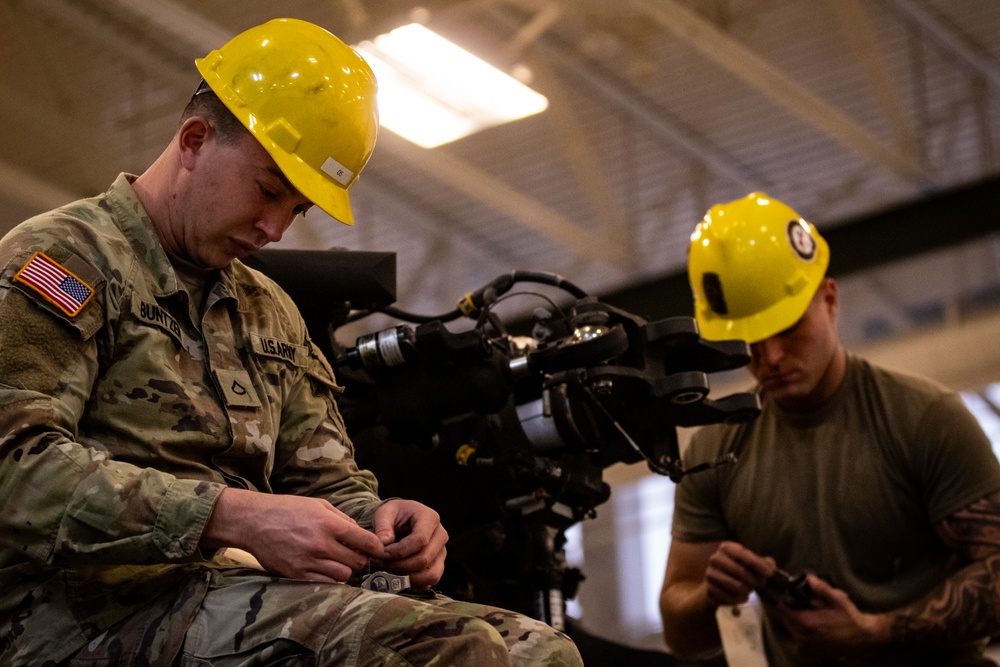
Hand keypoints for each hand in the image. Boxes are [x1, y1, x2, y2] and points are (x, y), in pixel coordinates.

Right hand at [203, 488, 384, 582]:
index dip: (376, 547)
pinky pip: (325, 584)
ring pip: (343, 575)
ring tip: (338, 561)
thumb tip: (361, 534)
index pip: (365, 541)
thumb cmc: (288, 509)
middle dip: (360, 558)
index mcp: (328, 524)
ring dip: (345, 569)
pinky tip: (325, 568)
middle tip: (354, 553)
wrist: (254, 522)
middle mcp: (320, 544)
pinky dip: (330, 578)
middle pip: (357, 562)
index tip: (378, 549)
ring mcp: (308, 562)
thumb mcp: (319, 505)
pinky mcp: (296, 575)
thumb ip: (343, 519)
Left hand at [372, 499, 447, 590]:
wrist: (402, 519)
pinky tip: (398, 575)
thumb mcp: (385, 512)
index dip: (399, 551)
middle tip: (381, 563)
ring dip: (406, 577)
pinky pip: (429, 581)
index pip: (420, 540)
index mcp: (430, 518)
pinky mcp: (438, 565)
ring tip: (389, 570)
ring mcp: (441, 552)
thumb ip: (383, 527)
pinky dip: (413, 583)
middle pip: (423, 559)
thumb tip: (383, 544)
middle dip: (399, 566)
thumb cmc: (395, 515)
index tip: (382, 553)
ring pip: (430, 574)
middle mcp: (440, 535)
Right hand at [704, 541, 777, 605]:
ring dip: (748, 591)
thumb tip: (771, 566)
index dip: (758, 564)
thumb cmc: (737, 568)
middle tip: (760, 584)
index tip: (770, 573)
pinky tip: (741, 596)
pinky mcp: (709, 590)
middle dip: (755, 580)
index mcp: (726, 548)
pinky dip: (739, 599)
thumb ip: (762, 562)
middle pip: (741, 572)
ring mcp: (710, 575)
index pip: (744, 555)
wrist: (717, 582)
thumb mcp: (749, 561)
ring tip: (750, 590)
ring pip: (737, 587)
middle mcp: (715, 559)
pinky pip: (730, 598)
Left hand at [776, 574, 887, 655]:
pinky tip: (816, 628)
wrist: (863, 639)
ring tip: (815, 617)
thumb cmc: (849, 618)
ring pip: (790, 628)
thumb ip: (821, 588)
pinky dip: (803, 632)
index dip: (787, 600)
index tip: (798, 597)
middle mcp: (801, 637)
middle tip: (808, 607)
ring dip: (798, 621)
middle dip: (793, 611)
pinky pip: (798, 638)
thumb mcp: (837, 599)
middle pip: (784, 618)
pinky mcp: (809, 653)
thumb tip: (808, 578)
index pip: (781, 608)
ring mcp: (804, 647)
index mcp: (805, 623)